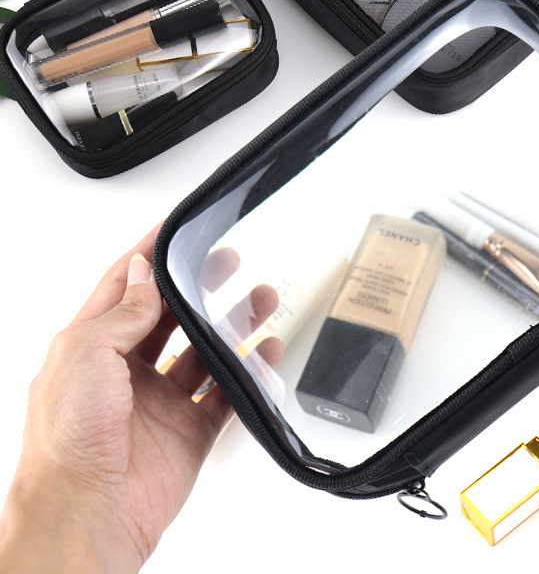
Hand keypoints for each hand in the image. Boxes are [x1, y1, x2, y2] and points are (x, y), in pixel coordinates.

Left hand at [0, 225, 280, 572]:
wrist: (87, 515)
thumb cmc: (66, 442)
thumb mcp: (85, 355)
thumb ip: (122, 312)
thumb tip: (143, 275)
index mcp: (91, 348)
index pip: (124, 287)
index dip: (148, 256)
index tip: (172, 230)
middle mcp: (125, 372)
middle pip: (170, 316)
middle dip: (198, 285)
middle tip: (225, 262)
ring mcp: (159, 402)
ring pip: (203, 352)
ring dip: (231, 324)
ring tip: (260, 299)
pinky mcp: (188, 432)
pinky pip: (226, 394)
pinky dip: (248, 372)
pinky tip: (264, 352)